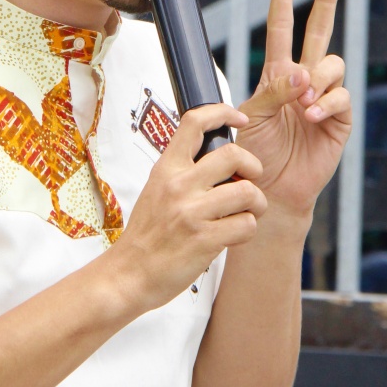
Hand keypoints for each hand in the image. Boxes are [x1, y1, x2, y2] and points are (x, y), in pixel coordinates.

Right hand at [113, 102, 265, 310]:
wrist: (129, 274)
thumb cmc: (147, 233)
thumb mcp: (157, 189)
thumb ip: (184, 171)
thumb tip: (220, 156)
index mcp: (167, 168)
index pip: (195, 122)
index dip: (223, 112)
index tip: (240, 119)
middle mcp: (179, 185)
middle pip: (234, 155)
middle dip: (254, 167)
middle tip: (250, 181)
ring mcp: (192, 212)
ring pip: (248, 192)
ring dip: (256, 204)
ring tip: (246, 212)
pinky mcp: (205, 240)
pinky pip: (247, 225)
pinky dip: (247, 230)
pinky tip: (233, 235)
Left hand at [235, 0, 350, 222]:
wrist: (269, 190)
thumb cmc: (254, 154)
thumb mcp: (251, 116)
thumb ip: (273, 91)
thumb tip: (301, 73)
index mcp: (278, 75)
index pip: (281, 30)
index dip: (283, 1)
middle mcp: (304, 81)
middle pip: (319, 32)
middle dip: (326, 0)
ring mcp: (324, 98)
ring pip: (332, 64)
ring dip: (317, 76)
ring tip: (301, 101)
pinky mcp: (340, 120)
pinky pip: (340, 97)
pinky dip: (325, 102)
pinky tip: (310, 114)